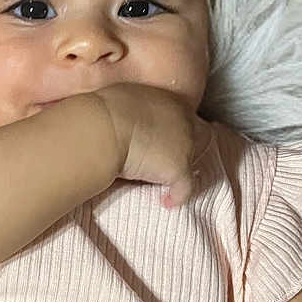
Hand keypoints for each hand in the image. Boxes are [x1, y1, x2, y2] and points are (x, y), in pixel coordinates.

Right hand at [94, 82, 199, 206]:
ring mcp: (184, 146)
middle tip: (171, 157)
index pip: (184, 114)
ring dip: (182, 170)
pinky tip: (167, 202)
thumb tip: (116, 114)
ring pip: (194, 161)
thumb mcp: (119, 100)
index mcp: (168, 101)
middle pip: (200, 135)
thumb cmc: (101, 112)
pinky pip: (184, 188)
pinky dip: (177, 196)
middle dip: (188, 146)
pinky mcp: (178, 169)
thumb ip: (129, 107)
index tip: (164, 136)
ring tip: (167, 181)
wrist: (103, 129)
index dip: (176, 127)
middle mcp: (184, 121)